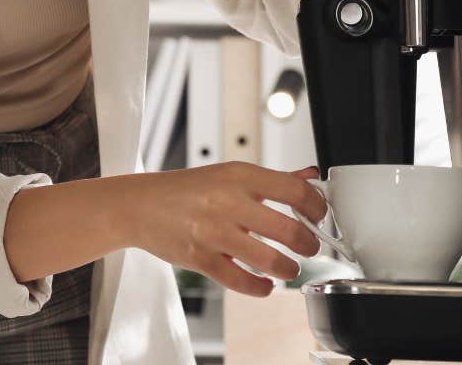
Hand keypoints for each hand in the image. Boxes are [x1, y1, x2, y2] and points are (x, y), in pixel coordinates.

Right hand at [131, 162, 326, 296]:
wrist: (142, 204)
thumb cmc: (188, 189)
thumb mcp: (230, 174)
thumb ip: (273, 179)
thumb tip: (308, 176)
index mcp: (239, 175)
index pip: (295, 190)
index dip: (317, 207)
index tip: (319, 216)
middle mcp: (228, 202)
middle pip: (290, 230)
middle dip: (309, 245)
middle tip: (308, 247)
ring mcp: (214, 232)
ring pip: (271, 261)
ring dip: (289, 270)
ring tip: (288, 267)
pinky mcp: (201, 259)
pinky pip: (243, 282)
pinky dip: (261, 288)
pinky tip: (264, 284)